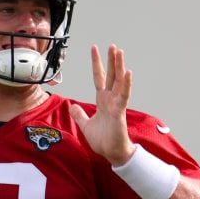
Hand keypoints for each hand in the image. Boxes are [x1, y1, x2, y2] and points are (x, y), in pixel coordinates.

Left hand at [69, 44, 135, 165]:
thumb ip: (79, 115)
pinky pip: (123, 95)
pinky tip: (128, 72)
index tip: (95, 49)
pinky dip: (126, 84)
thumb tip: (72, 106)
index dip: (97, 64)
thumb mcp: (85, 125)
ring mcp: (116, 104)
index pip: (99, 78)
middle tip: (112, 46)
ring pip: (118, 81)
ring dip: (119, 66)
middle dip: (111, 60)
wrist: (111, 153)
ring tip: (119, 52)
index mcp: (102, 100)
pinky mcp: (119, 112)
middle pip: (111, 75)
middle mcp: (110, 99)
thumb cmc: (103, 140)